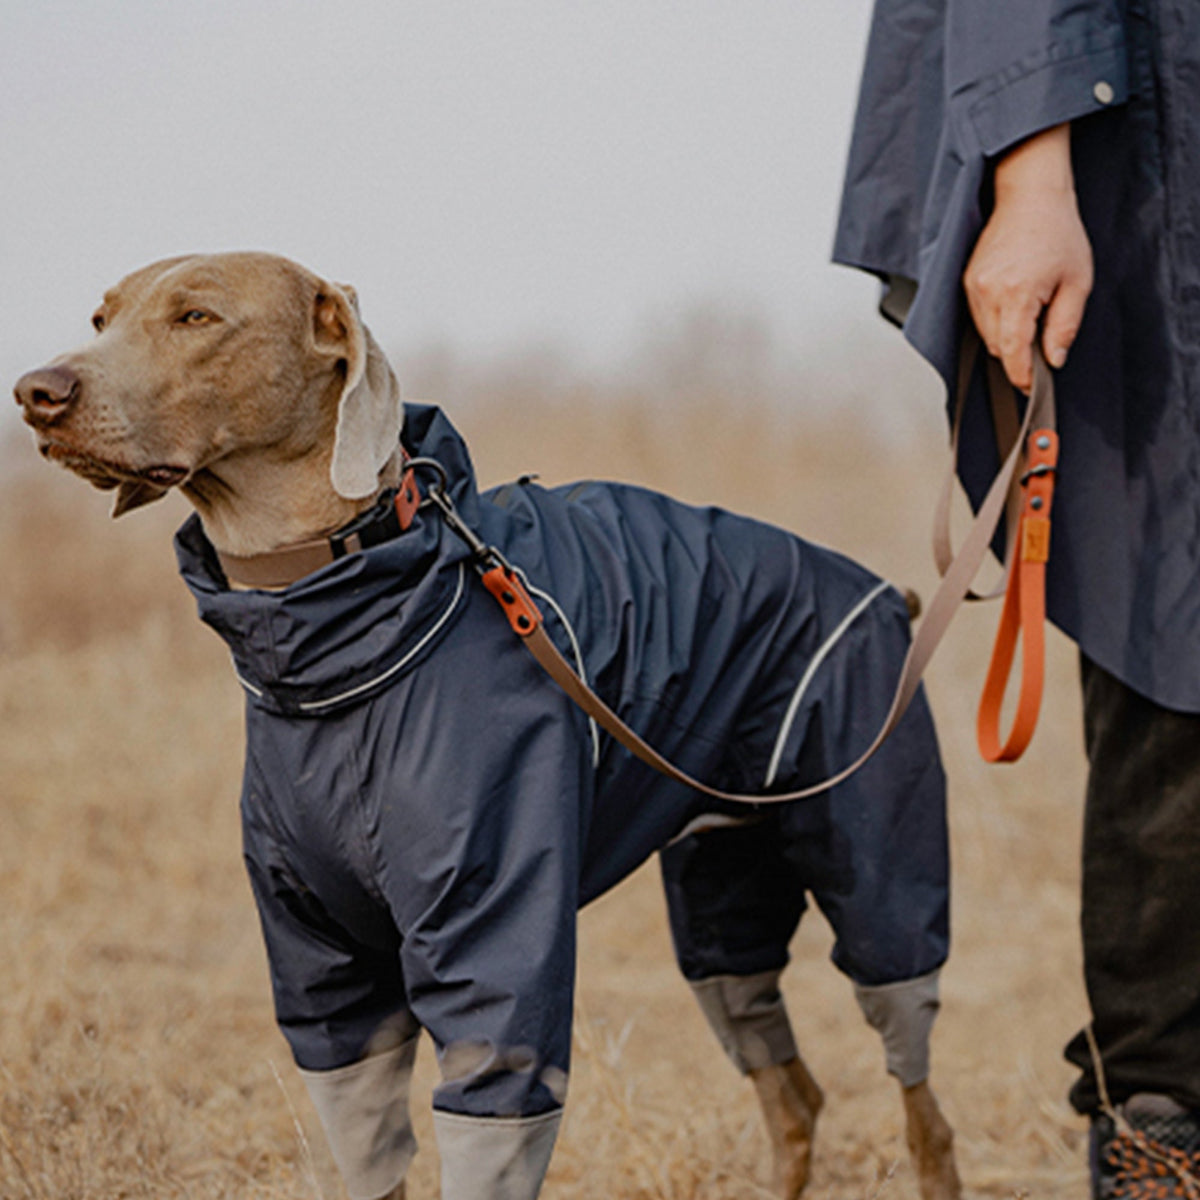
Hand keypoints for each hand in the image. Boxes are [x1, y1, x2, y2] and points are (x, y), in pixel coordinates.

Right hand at [963, 124, 1092, 390]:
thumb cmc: (1058, 232)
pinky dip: (995, 321)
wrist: (1030, 197)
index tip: (1031, 387)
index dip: (1021, 375)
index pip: (1012, 351)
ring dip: (1006, 337)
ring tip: (1031, 315)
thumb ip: (1064, 326)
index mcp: (1016, 294)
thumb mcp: (1078, 282)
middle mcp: (987, 292)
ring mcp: (972, 287)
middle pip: (997, 347)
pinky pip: (977, 317)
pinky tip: (1015, 304)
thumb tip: (1054, 360)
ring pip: (985, 334)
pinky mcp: (966, 283)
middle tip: (1042, 344)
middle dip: (1018, 354)